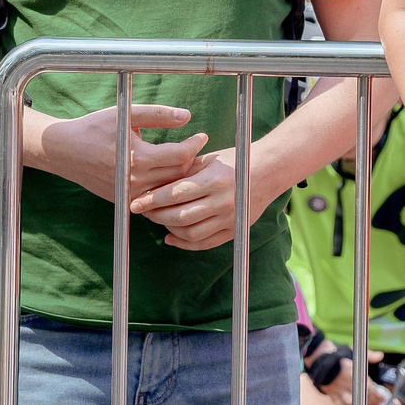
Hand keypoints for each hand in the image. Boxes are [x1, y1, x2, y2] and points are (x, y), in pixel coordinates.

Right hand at [36, 102, 207, 196]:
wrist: (65, 151)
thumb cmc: (95, 127)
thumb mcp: (126, 114)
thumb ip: (158, 114)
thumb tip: (187, 116)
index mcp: (138, 157)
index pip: (180, 155)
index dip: (195, 144)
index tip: (202, 136)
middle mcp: (135, 180)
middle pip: (178, 175)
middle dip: (192, 161)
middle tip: (198, 149)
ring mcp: (130, 195)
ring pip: (168, 190)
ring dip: (181, 177)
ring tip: (189, 161)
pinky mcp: (124, 202)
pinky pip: (154, 200)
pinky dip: (165, 190)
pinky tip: (171, 176)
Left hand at [129, 147, 277, 249]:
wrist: (269, 171)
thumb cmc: (233, 162)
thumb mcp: (208, 160)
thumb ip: (183, 172)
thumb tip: (152, 184)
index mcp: (214, 180)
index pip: (175, 194)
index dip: (152, 200)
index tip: (135, 203)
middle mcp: (223, 201)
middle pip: (180, 216)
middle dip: (156, 215)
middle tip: (143, 211)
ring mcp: (229, 219)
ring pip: (190, 233)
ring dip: (168, 229)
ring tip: (158, 220)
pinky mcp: (233, 230)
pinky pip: (204, 243)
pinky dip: (184, 243)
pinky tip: (171, 237)